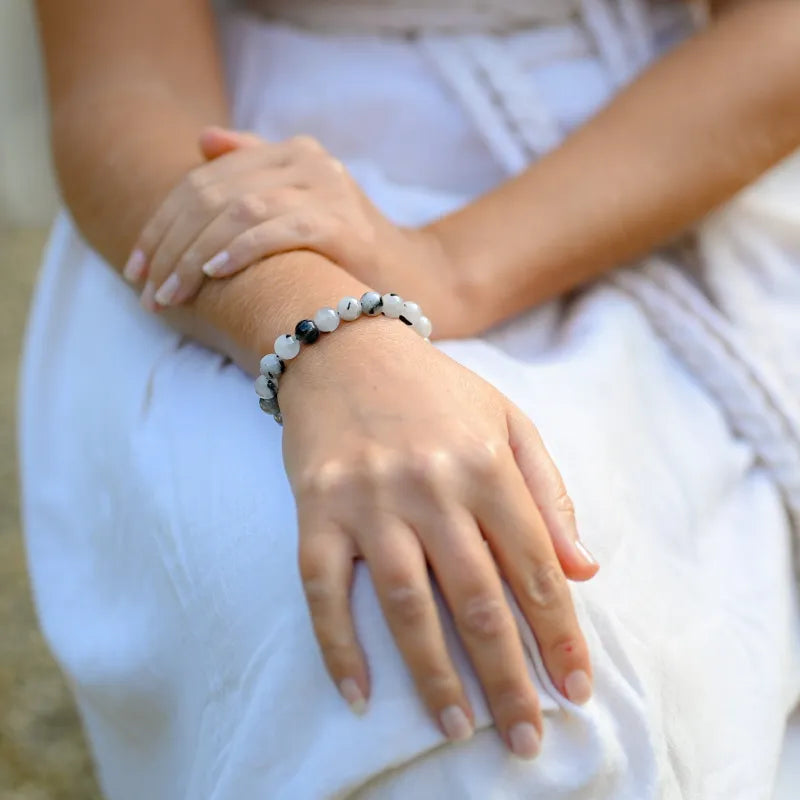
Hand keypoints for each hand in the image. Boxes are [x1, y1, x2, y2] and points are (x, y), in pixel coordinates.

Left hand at [123, 128, 466, 334]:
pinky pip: (274, 230)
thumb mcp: (299, 210)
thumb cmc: (350, 256)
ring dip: (193, 255)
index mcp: (290, 154)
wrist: (420, 281)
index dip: (163, 224)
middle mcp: (306, 160)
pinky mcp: (341, 222)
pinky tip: (212, 274)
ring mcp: (326, 188)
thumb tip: (201, 141)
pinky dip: (238, 251)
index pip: (204, 181)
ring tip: (170, 294)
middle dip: (171, 245)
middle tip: (148, 291)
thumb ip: (253, 173)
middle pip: (212, 194)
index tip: (138, 268)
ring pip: (236, 211)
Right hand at [280, 318, 597, 756]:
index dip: (559, 634)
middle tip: (527, 740)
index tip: (576, 689)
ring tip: (460, 728)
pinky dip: (339, 646)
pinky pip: (324, 589)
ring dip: (435, 675)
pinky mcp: (316, 509)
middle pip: (477, 599)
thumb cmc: (436, 391)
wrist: (346, 349)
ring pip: (406, 604)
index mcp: (486, 464)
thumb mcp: (508, 422)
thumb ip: (550, 493)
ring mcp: (368, 500)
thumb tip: (584, 572)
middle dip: (509, 677)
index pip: (535, 567)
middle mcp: (430, 486)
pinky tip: (359, 695)